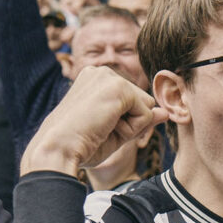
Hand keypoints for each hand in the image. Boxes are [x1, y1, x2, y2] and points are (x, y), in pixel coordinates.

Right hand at [22, 65, 166, 175]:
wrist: (57, 150)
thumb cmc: (78, 146)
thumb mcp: (115, 132)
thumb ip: (140, 119)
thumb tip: (165, 112)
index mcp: (95, 80)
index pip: (130, 103)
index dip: (121, 124)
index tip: (94, 129)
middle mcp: (101, 73)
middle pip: (141, 102)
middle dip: (128, 124)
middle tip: (98, 130)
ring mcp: (109, 77)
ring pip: (145, 107)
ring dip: (130, 126)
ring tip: (100, 129)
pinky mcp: (118, 88)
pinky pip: (146, 114)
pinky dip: (131, 129)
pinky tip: (106, 128)